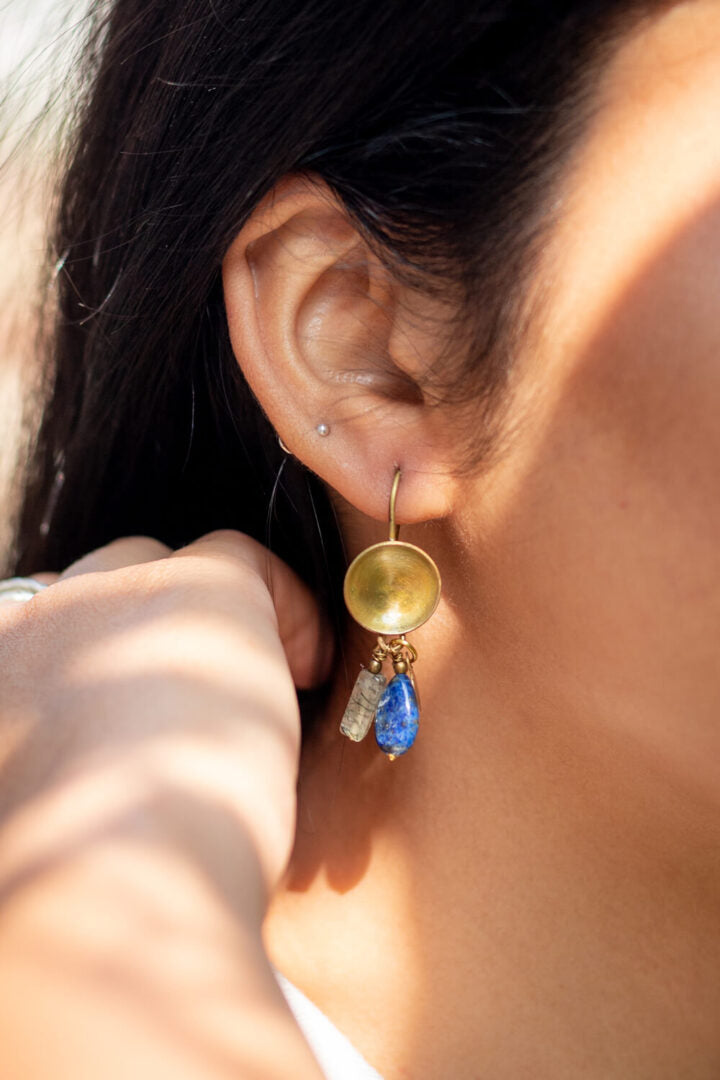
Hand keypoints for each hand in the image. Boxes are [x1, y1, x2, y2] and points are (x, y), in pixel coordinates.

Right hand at [0, 529, 329, 891]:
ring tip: (263, 690)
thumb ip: (59, 773)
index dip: (87, 663)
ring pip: (163, 570)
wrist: (106, 896)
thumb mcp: (43, 822)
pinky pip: (244, 559)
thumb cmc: (75, 895)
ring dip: (207, 621)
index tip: (131, 707)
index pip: (32, 628)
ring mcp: (104, 593)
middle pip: (95, 590)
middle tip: (199, 702)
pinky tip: (310, 669)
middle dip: (143, 632)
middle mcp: (28, 624)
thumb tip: (100, 779)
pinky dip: (286, 607)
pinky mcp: (192, 587)